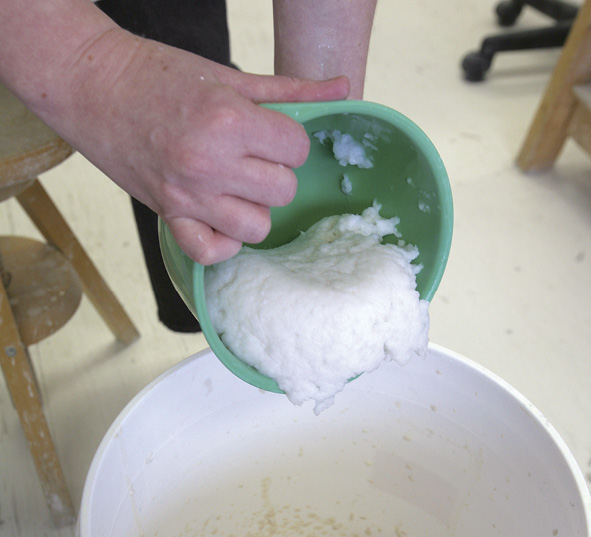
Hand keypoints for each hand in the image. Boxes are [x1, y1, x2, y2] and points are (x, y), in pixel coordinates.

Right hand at [58, 30, 349, 263]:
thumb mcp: (228, 76)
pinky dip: (222, 243)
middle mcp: (210, 163)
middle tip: (252, 158)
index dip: (289, 141)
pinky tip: (220, 221)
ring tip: (236, 187)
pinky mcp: (167, 215)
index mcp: (228, 120)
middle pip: (282, 191)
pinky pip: (210, 252)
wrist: (93, 85)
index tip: (271, 135)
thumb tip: (342, 88)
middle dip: (275, 174)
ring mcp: (188, 196)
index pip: (296, 149)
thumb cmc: (157, 75)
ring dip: (254, 209)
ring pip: (256, 227)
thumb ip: (289, 89)